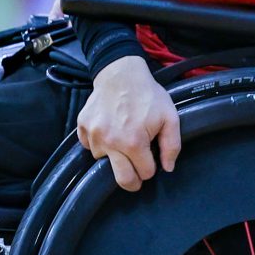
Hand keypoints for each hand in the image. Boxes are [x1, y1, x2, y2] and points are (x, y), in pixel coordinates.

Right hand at [75, 58, 180, 192]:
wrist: (120, 74)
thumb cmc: (147, 95)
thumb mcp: (170, 117)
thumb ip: (171, 145)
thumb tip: (168, 168)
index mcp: (133, 142)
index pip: (144, 172)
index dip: (150, 168)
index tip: (151, 160)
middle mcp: (110, 142)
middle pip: (121, 179)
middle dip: (133, 180)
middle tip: (137, 174)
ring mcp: (93, 135)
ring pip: (104, 161)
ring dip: (114, 156)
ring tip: (122, 139)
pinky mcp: (82, 128)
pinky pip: (89, 147)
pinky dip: (99, 144)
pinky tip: (109, 132)